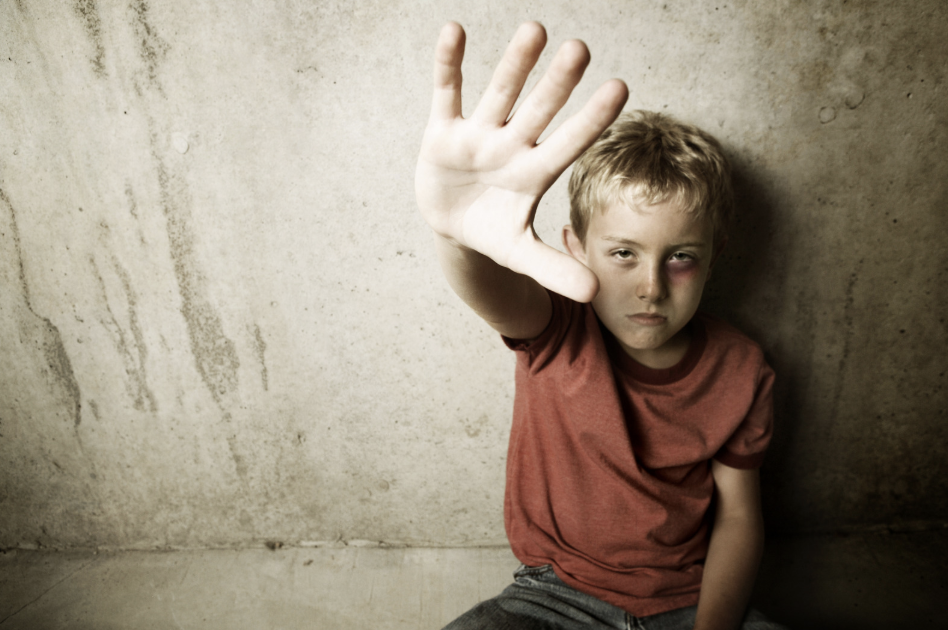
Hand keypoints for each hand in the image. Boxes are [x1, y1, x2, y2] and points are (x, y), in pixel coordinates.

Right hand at [415, 22, 627, 301]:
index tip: (620, 88)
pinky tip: (454, 30)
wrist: (454, 226)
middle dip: (556, 83)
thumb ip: (555, 269)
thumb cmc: (495, 232)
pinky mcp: (443, 131)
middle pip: (538, 111)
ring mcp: (478, 135)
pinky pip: (446, 92)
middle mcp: (512, 146)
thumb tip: (596, 295)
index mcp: (534, 173)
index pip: (568, 143)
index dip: (591, 119)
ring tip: (536, 29)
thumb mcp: (521, 253)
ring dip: (515, 63)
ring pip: (500, 93)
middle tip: (581, 49)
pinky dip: (448, 63)